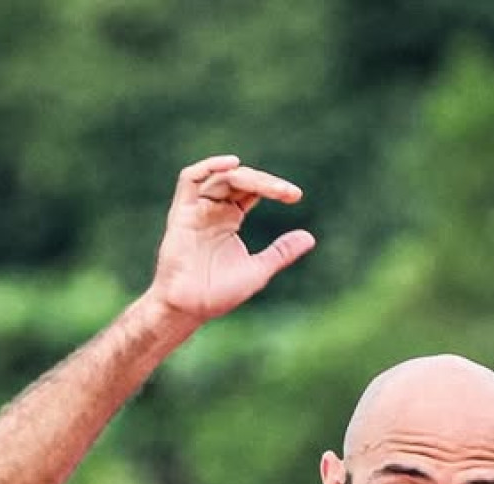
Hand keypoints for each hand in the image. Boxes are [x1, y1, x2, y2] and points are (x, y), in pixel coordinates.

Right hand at [147, 155, 314, 328]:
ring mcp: (197, 208)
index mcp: (230, 218)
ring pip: (221, 176)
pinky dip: (209, 166)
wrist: (190, 308)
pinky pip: (190, 179)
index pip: (253, 190)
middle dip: (264, 182)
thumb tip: (310, 238)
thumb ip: (281, 252)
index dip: (274, 188)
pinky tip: (232, 165)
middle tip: (286, 192)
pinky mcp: (182, 212)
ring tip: (268, 186)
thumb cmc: (219, 293)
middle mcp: (214, 208)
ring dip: (246, 176)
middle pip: (240, 179)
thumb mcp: (258, 270)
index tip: (295, 196)